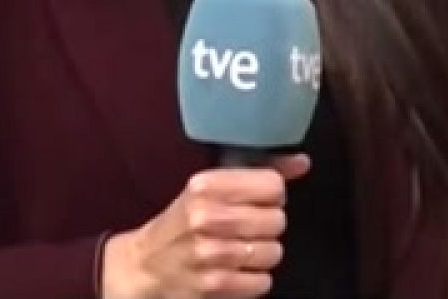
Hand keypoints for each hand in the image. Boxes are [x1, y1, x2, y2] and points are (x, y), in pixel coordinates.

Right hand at [100, 154, 308, 298]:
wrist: (144, 266)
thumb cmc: (183, 222)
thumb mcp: (210, 189)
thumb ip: (259, 172)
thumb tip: (303, 162)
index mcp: (205, 185)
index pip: (272, 185)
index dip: (271, 195)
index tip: (257, 201)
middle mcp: (206, 217)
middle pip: (277, 220)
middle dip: (267, 226)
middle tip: (248, 228)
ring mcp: (210, 254)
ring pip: (273, 252)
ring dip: (262, 254)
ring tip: (241, 250)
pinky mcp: (214, 286)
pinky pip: (262, 282)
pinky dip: (254, 280)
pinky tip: (236, 271)